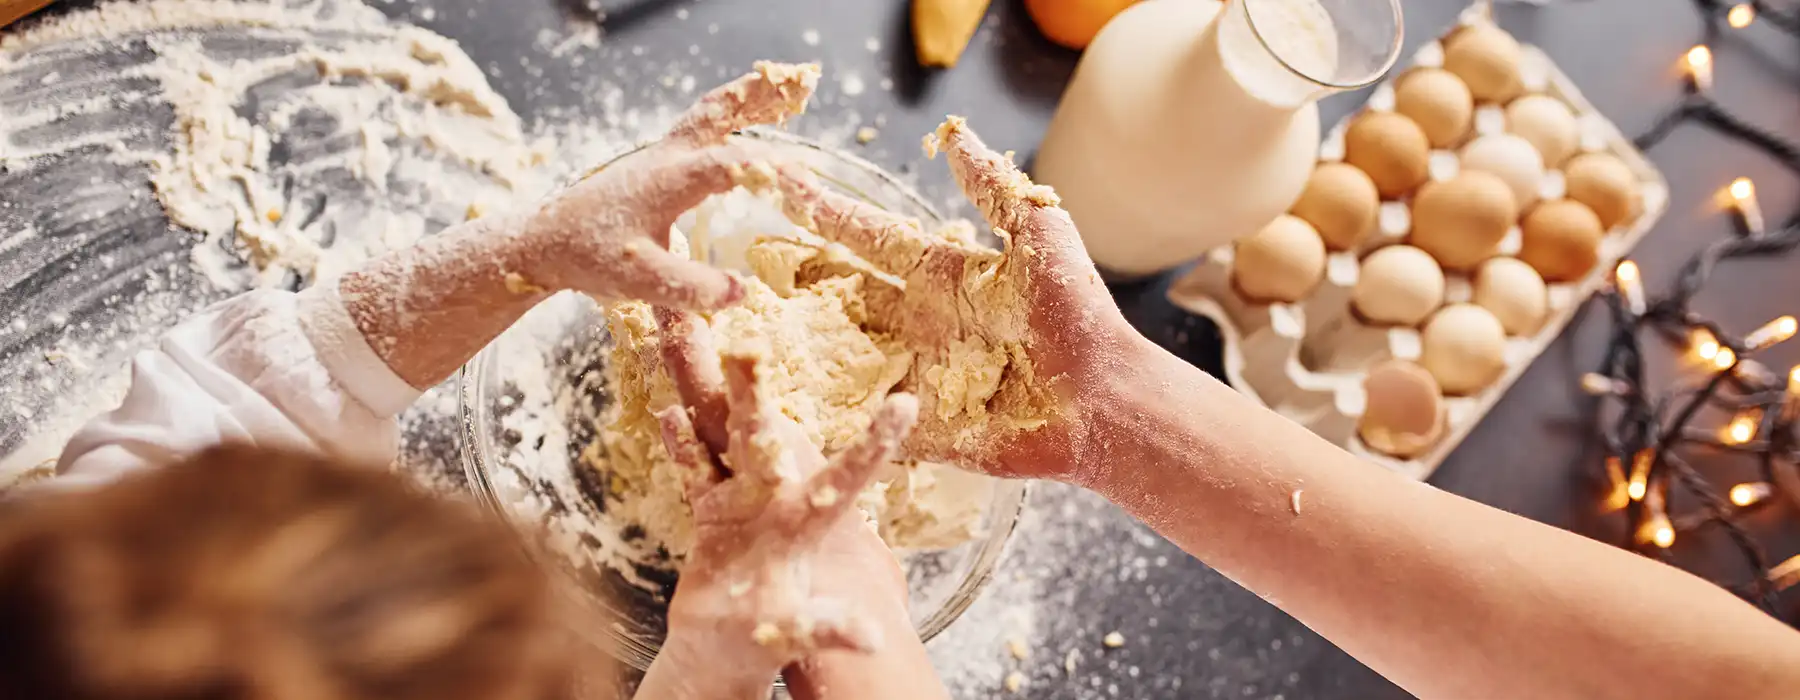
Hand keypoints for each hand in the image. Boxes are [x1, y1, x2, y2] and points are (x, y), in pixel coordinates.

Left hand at [509, 62, 824, 309]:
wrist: (545, 242)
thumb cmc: (589, 258)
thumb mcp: (641, 282)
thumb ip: (690, 288)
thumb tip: (741, 292)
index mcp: (668, 182)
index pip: (731, 164)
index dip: (772, 171)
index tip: (809, 189)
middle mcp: (668, 160)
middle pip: (718, 113)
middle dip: (761, 98)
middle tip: (802, 86)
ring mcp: (661, 157)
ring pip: (709, 113)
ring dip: (747, 99)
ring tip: (785, 90)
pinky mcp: (657, 167)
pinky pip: (700, 131)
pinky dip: (730, 119)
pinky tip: (744, 130)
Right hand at [647, 322, 918, 682]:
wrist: (727, 648)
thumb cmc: (765, 644)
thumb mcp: (795, 634)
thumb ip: (824, 627)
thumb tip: (869, 640)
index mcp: (806, 525)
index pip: (847, 476)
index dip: (874, 443)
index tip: (907, 405)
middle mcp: (775, 501)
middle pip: (762, 437)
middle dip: (751, 391)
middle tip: (747, 345)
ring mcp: (742, 501)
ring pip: (724, 437)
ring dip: (711, 394)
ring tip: (693, 338)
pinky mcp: (712, 513)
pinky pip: (696, 471)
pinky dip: (683, 445)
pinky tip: (672, 411)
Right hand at [755, 116, 1151, 484]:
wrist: (1100, 398)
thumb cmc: (1077, 314)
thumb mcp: (1039, 232)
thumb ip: (992, 187)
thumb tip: (954, 133)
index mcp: (941, 277)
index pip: (866, 236)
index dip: (823, 211)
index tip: (779, 181)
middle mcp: (917, 323)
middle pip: (838, 294)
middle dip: (790, 277)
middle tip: (736, 258)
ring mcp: (912, 375)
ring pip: (837, 354)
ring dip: (792, 345)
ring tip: (736, 331)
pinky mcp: (916, 427)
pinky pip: (858, 420)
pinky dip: (819, 416)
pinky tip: (771, 407)